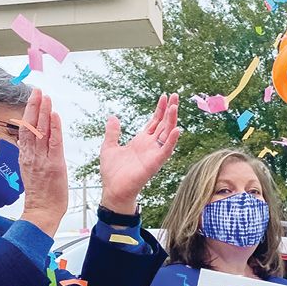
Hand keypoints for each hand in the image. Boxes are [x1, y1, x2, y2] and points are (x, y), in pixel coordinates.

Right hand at [18, 89, 67, 236]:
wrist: (42, 211)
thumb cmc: (40, 195)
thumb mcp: (31, 171)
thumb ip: (32, 155)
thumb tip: (33, 143)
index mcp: (25, 157)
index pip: (25, 130)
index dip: (28, 113)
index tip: (32, 99)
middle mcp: (31, 156)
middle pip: (30, 126)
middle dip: (34, 106)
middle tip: (37, 91)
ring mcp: (42, 160)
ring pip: (41, 131)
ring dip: (43, 112)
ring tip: (45, 97)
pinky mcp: (54, 165)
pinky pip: (54, 143)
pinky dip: (54, 128)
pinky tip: (54, 116)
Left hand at [99, 93, 180, 213]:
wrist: (113, 190)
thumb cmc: (112, 172)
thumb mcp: (109, 147)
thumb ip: (113, 132)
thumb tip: (113, 117)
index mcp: (141, 141)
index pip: (154, 122)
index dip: (160, 109)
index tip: (165, 96)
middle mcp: (150, 146)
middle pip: (164, 124)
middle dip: (170, 110)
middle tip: (176, 95)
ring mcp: (154, 154)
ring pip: (167, 134)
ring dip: (172, 120)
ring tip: (175, 106)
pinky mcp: (154, 163)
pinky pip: (166, 150)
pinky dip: (172, 140)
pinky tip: (177, 129)